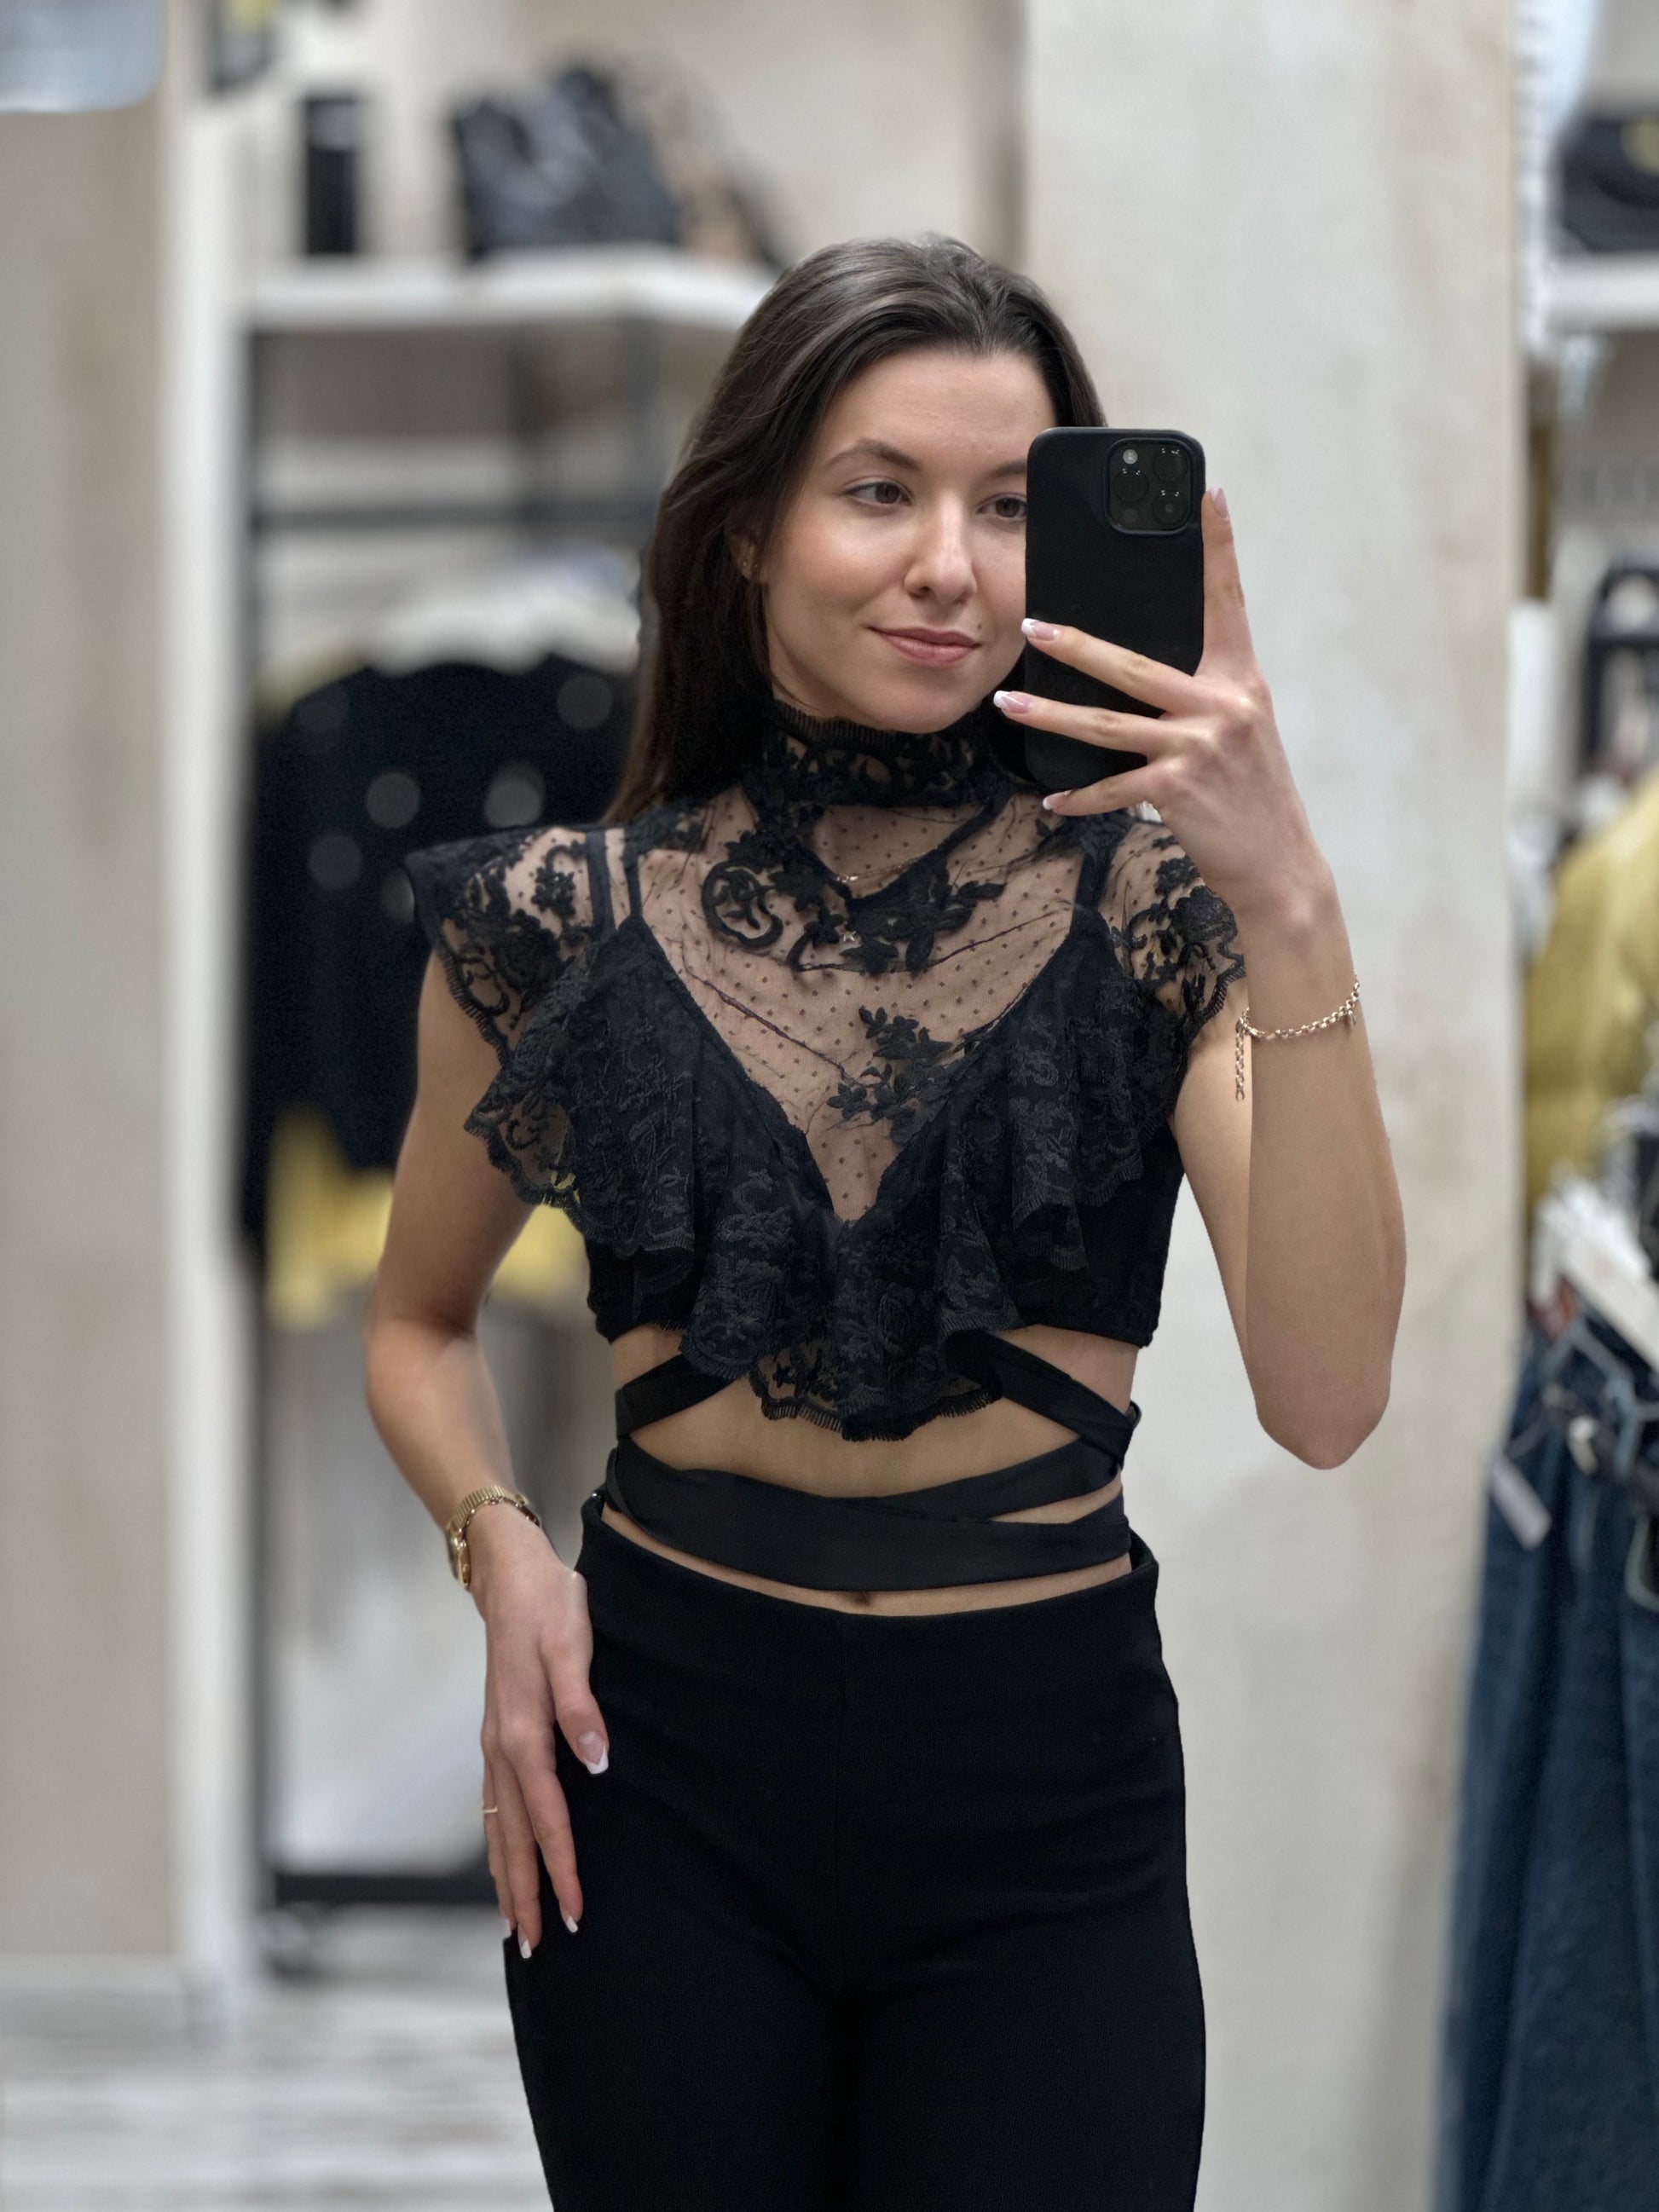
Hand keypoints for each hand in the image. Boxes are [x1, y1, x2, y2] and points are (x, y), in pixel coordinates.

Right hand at [469, 1503, 608, 1954]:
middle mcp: (501, 1748)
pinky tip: (505, 1857)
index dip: (561, 1868)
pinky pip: (494, 1804)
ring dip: (506, 1876)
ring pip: (497, 1826)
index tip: (574, 1914)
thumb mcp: (573, 1644)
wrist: (509, 1574)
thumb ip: (581, 1706)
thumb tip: (596, 1763)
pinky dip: (498, 1842)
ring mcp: (493, 1743)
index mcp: (523, 1733)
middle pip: (512, 1837)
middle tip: (532, 1949)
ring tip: (512, 1924)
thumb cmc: (549, 1606)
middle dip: (523, 1893)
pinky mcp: (496, 1734)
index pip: (547, 1818)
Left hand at [994, 487, 1320, 924]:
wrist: (1279, 863)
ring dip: (1051, 714)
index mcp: (1241, 678)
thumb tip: (1142, 670)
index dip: (1218, 544)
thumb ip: (1204, 693)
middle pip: (1133, 664)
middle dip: (1076, 644)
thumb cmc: (1250, 792)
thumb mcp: (1241, 728)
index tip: (1207, 491)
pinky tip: (1052, 799)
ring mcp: (1200, 746)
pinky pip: (1114, 788)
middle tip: (1032, 625)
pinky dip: (1080, 797)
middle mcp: (1224, 704)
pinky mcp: (1181, 789)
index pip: (1227, 599)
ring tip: (1008, 702)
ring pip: (1107, 725)